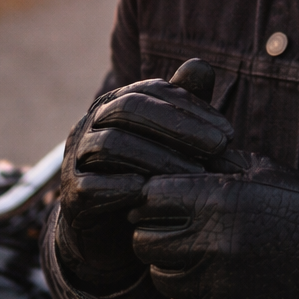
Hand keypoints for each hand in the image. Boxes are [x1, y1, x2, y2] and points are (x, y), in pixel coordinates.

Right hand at [56, 60, 232, 292]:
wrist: (111, 233)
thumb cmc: (147, 176)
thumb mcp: (170, 142)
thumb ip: (183, 107)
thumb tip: (201, 65)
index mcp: (115, 103)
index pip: (152, 91)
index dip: (191, 108)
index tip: (228, 134)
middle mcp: (91, 123)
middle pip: (128, 109)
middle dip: (177, 126)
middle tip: (218, 148)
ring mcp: (76, 158)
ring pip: (112, 144)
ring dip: (159, 158)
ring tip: (196, 175)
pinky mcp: (70, 196)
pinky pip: (89, 186)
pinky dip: (120, 188)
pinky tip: (150, 193)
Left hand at [129, 152, 298, 298]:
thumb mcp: (259, 170)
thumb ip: (212, 163)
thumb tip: (173, 154)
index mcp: (215, 201)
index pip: (149, 197)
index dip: (153, 194)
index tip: (165, 195)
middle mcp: (208, 245)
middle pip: (144, 239)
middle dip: (154, 229)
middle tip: (175, 225)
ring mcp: (212, 286)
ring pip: (159, 274)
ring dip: (170, 263)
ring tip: (198, 251)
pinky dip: (190, 292)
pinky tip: (213, 277)